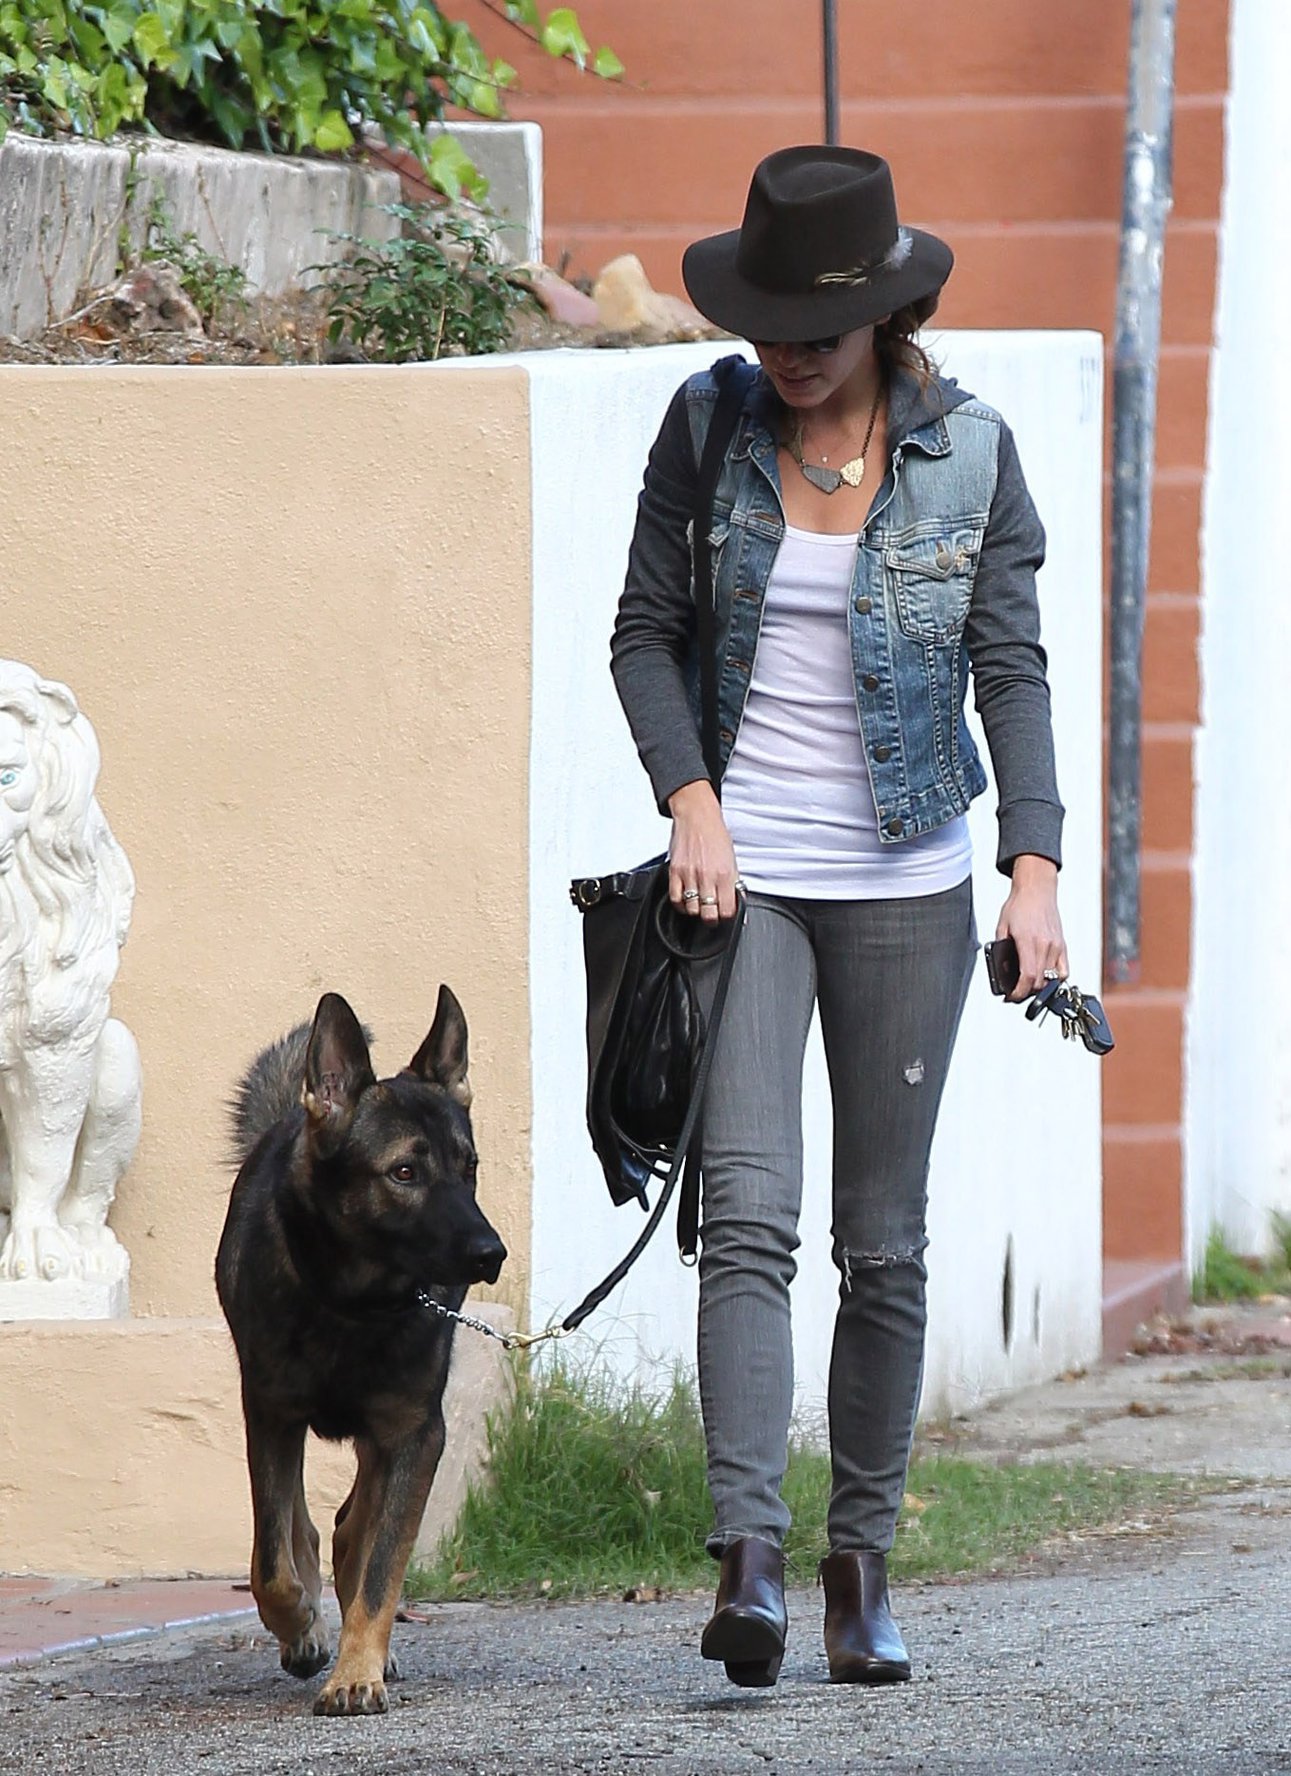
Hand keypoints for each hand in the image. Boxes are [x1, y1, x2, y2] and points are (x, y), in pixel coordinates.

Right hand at [667, 780, 738, 922]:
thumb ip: (733, 883)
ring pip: (692, 909)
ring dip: (696, 911)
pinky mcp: (675, 871)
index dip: (726, 916)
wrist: (697, 817)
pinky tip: (685, 900)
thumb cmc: (715, 835)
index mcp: (725, 874)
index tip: (725, 914)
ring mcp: (690, 875)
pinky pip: (676, 899)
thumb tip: (736, 901)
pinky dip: (681, 904)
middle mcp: (707, 876)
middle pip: (708, 914)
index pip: (727, 910)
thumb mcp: (732, 859)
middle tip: (712, 915)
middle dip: (711, 919)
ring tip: (699, 905)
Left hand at [996, 854, 1066, 1000]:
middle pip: (1039, 982)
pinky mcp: (1063, 945)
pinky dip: (1055, 978)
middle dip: (1025, 992)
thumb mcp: (1002, 928)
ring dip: (1039, 986)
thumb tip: (1002, 971)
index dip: (1018, 992)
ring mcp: (1056, 946)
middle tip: (1015, 992)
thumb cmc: (1019, 906)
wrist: (1036, 890)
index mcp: (1028, 941)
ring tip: (1028, 984)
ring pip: (1052, 979)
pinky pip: (1064, 971)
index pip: (1027, 977)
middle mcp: (1045, 945)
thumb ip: (1001, 950)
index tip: (1011, 996)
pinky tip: (1045, 976)